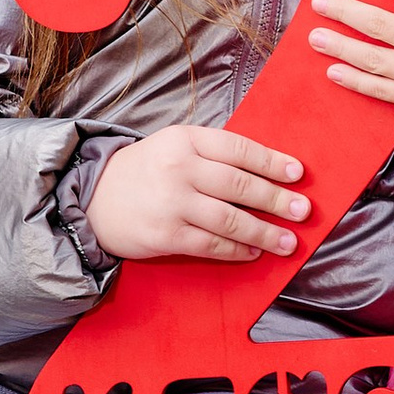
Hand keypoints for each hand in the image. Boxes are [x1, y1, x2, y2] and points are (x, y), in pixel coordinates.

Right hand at [88, 122, 311, 263]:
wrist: (91, 200)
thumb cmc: (142, 173)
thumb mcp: (172, 147)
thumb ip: (211, 154)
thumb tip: (264, 172)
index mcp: (184, 140)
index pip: (238, 149)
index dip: (271, 162)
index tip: (297, 174)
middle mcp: (179, 169)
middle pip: (240, 185)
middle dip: (277, 199)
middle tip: (302, 211)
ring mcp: (172, 203)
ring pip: (231, 220)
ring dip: (264, 232)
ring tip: (288, 241)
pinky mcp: (166, 235)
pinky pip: (211, 245)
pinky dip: (237, 250)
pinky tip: (254, 253)